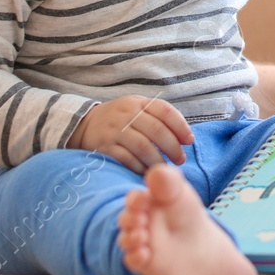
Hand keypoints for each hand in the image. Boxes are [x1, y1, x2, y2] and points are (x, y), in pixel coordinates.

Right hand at [69, 96, 193, 173]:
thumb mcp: (137, 108)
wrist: (84, 124)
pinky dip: (139, 167)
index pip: (165, 110)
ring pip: (142, 146)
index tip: (189, 141)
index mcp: (138, 102)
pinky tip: (146, 172)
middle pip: (156, 130)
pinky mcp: (105, 147)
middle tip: (180, 159)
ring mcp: (114, 130)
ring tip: (165, 168)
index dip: (181, 126)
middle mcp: (126, 114)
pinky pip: (126, 159)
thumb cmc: (121, 119)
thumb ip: (158, 118)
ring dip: (158, 160)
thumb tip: (185, 137)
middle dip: (173, 147)